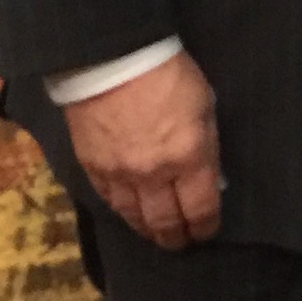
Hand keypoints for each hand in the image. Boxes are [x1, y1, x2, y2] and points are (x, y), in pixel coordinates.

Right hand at [64, 50, 221, 248]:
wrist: (112, 58)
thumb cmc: (169, 74)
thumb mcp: (204, 106)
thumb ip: (206, 146)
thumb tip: (209, 176)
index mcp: (189, 157)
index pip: (201, 209)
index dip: (206, 226)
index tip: (207, 231)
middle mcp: (154, 175)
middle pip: (166, 221)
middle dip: (176, 237)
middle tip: (181, 242)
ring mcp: (120, 174)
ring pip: (134, 217)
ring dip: (148, 230)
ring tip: (156, 234)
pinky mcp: (92, 167)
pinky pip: (109, 201)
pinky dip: (122, 211)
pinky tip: (128, 213)